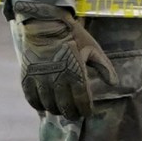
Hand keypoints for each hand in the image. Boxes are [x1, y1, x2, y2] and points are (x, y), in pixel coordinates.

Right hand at [13, 3, 116, 119]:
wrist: (45, 24)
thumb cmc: (73, 37)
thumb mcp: (93, 50)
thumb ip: (104, 68)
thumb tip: (114, 84)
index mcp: (75, 73)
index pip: (81, 99)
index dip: (85, 109)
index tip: (88, 113)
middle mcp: (57, 79)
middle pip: (64, 105)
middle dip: (71, 113)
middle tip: (74, 115)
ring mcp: (40, 79)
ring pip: (48, 104)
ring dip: (55, 110)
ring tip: (61, 110)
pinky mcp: (27, 76)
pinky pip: (31, 98)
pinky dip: (38, 104)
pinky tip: (44, 106)